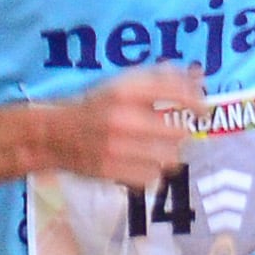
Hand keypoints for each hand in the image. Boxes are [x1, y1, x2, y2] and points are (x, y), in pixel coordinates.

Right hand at [38, 61, 209, 190]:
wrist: (51, 135)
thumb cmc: (92, 107)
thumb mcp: (120, 85)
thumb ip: (158, 79)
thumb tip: (198, 77)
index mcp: (123, 90)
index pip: (172, 92)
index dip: (195, 101)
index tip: (203, 109)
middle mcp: (122, 118)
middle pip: (177, 130)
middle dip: (182, 131)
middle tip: (177, 131)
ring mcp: (116, 148)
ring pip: (168, 157)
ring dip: (170, 153)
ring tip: (160, 148)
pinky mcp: (112, 171)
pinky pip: (152, 176)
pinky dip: (153, 171)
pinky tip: (144, 162)